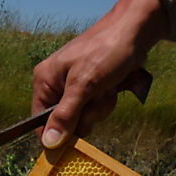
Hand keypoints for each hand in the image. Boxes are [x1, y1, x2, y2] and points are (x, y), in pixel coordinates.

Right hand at [32, 0, 167, 147]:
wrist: (136, 31)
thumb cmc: (106, 51)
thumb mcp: (84, 85)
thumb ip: (65, 116)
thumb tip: (48, 143)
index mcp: (45, 82)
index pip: (39, 122)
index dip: (55, 134)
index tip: (71, 141)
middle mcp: (56, 86)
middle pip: (64, 123)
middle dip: (85, 115)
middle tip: (96, 98)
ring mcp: (74, 88)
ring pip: (82, 118)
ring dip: (98, 108)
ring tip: (107, 88)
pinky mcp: (91, 89)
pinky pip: (94, 109)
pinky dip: (105, 102)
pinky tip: (112, 87)